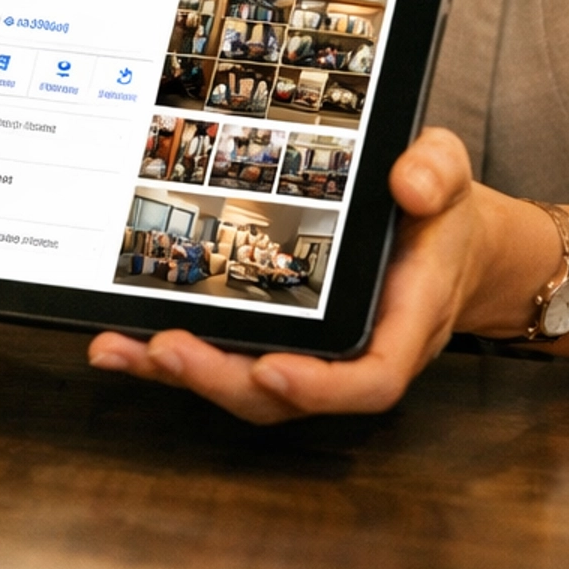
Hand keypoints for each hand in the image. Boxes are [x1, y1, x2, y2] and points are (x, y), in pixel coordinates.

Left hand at [88, 127, 498, 423]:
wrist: (437, 232)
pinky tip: (121, 340)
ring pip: (246, 386)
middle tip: (167, 349)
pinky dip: (170, 355)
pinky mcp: (277, 338)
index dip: (321, 388)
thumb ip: (436, 174)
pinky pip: (226, 356)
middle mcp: (354, 349)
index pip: (371, 377)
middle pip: (287, 394)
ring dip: (184, 373)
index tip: (273, 370)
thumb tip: (409, 183)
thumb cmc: (440, 210)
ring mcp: (312, 351)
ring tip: (124, 347)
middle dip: (223, 379)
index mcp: (404, 319)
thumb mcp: (448, 173)